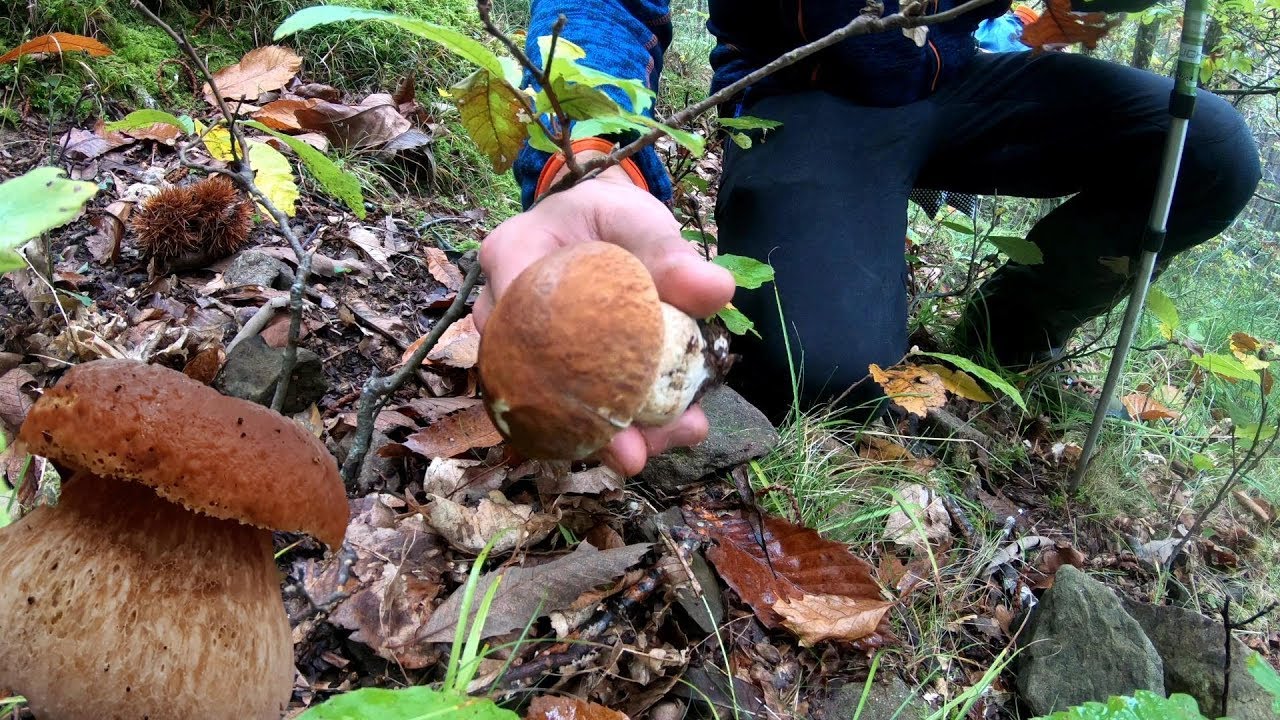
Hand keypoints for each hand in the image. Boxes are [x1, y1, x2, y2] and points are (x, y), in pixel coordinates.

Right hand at [474, 159, 735, 475]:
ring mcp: (519, 345)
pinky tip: (675, 430)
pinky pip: (574, 406)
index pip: (516, 311)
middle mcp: (502, 307)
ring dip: (611, 435)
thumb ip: (673, 253)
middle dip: (582, 428)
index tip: (601, 405)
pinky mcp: (546, 370)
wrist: (601, 226)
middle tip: (635, 457)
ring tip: (675, 438)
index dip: (550, 367)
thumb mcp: (642, 221)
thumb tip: (717, 291)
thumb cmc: (613, 218)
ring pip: (551, 405)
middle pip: (528, 379)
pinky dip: (624, 422)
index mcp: (512, 253)